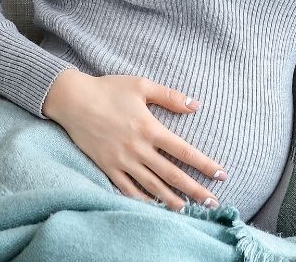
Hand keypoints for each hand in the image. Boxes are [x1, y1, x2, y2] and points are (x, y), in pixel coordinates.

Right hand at [43, 69, 227, 210]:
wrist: (72, 100)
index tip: (222, 175)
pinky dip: (142, 200)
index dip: (205, 164)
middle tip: (213, 202)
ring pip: (152, 186)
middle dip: (195, 190)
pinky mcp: (107, 167)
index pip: (184, 151)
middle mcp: (138, 148)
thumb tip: (196, 105)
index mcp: (150, 128)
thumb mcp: (141, 85)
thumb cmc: (108, 89)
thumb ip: (170, 96)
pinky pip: (127, 189)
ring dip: (172, 200)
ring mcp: (122, 160)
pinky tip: (154, 207)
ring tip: (188, 210)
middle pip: (172, 174)